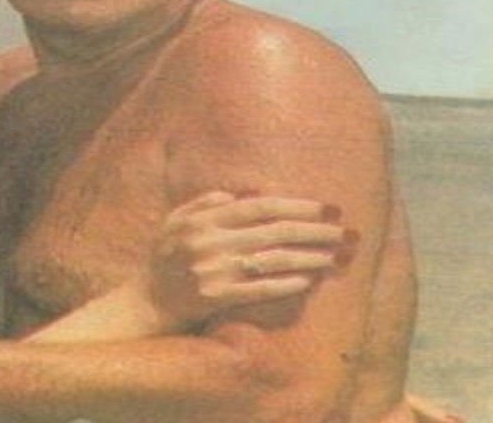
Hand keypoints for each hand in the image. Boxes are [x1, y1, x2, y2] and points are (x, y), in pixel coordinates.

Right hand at [150, 191, 353, 328]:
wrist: (146, 300)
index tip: (329, 207)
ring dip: (310, 258)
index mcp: (203, 218)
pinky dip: (288, 284)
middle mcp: (209, 241)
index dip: (299, 205)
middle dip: (316, 230)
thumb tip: (248, 192)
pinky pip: (260, 289)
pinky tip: (310, 280)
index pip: (261, 206)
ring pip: (273, 260)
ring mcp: (213, 270)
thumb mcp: (177, 221)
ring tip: (337, 257)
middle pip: (275, 232)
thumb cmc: (166, 257)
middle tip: (346, 232)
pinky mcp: (216, 297)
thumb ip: (207, 202)